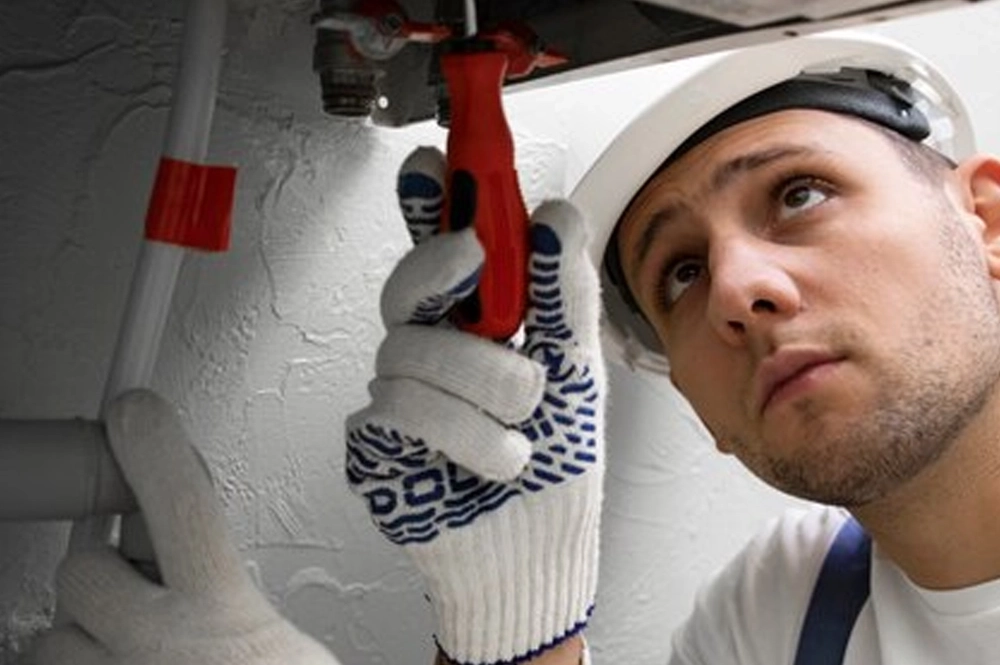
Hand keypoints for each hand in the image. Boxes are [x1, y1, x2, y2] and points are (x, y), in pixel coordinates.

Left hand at [32, 390, 340, 664]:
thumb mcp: (293, 653)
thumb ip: (246, 597)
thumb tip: (207, 557)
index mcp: (225, 618)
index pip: (183, 505)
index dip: (155, 447)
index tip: (136, 410)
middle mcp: (157, 648)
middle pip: (85, 569)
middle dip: (103, 573)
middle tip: (137, 594)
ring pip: (56, 633)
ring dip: (85, 638)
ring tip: (130, 656)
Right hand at [346, 147, 605, 664]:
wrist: (536, 550)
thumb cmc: (555, 460)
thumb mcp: (576, 369)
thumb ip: (561, 296)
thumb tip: (555, 218)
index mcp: (474, 322)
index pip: (440, 248)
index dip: (428, 204)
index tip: (433, 166)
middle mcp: (429, 349)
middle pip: (406, 283)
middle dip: (443, 271)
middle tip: (474, 261)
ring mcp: (396, 393)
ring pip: (411, 350)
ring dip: (484, 386)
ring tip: (522, 425)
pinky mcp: (374, 442)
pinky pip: (400, 410)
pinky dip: (465, 435)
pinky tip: (494, 460)